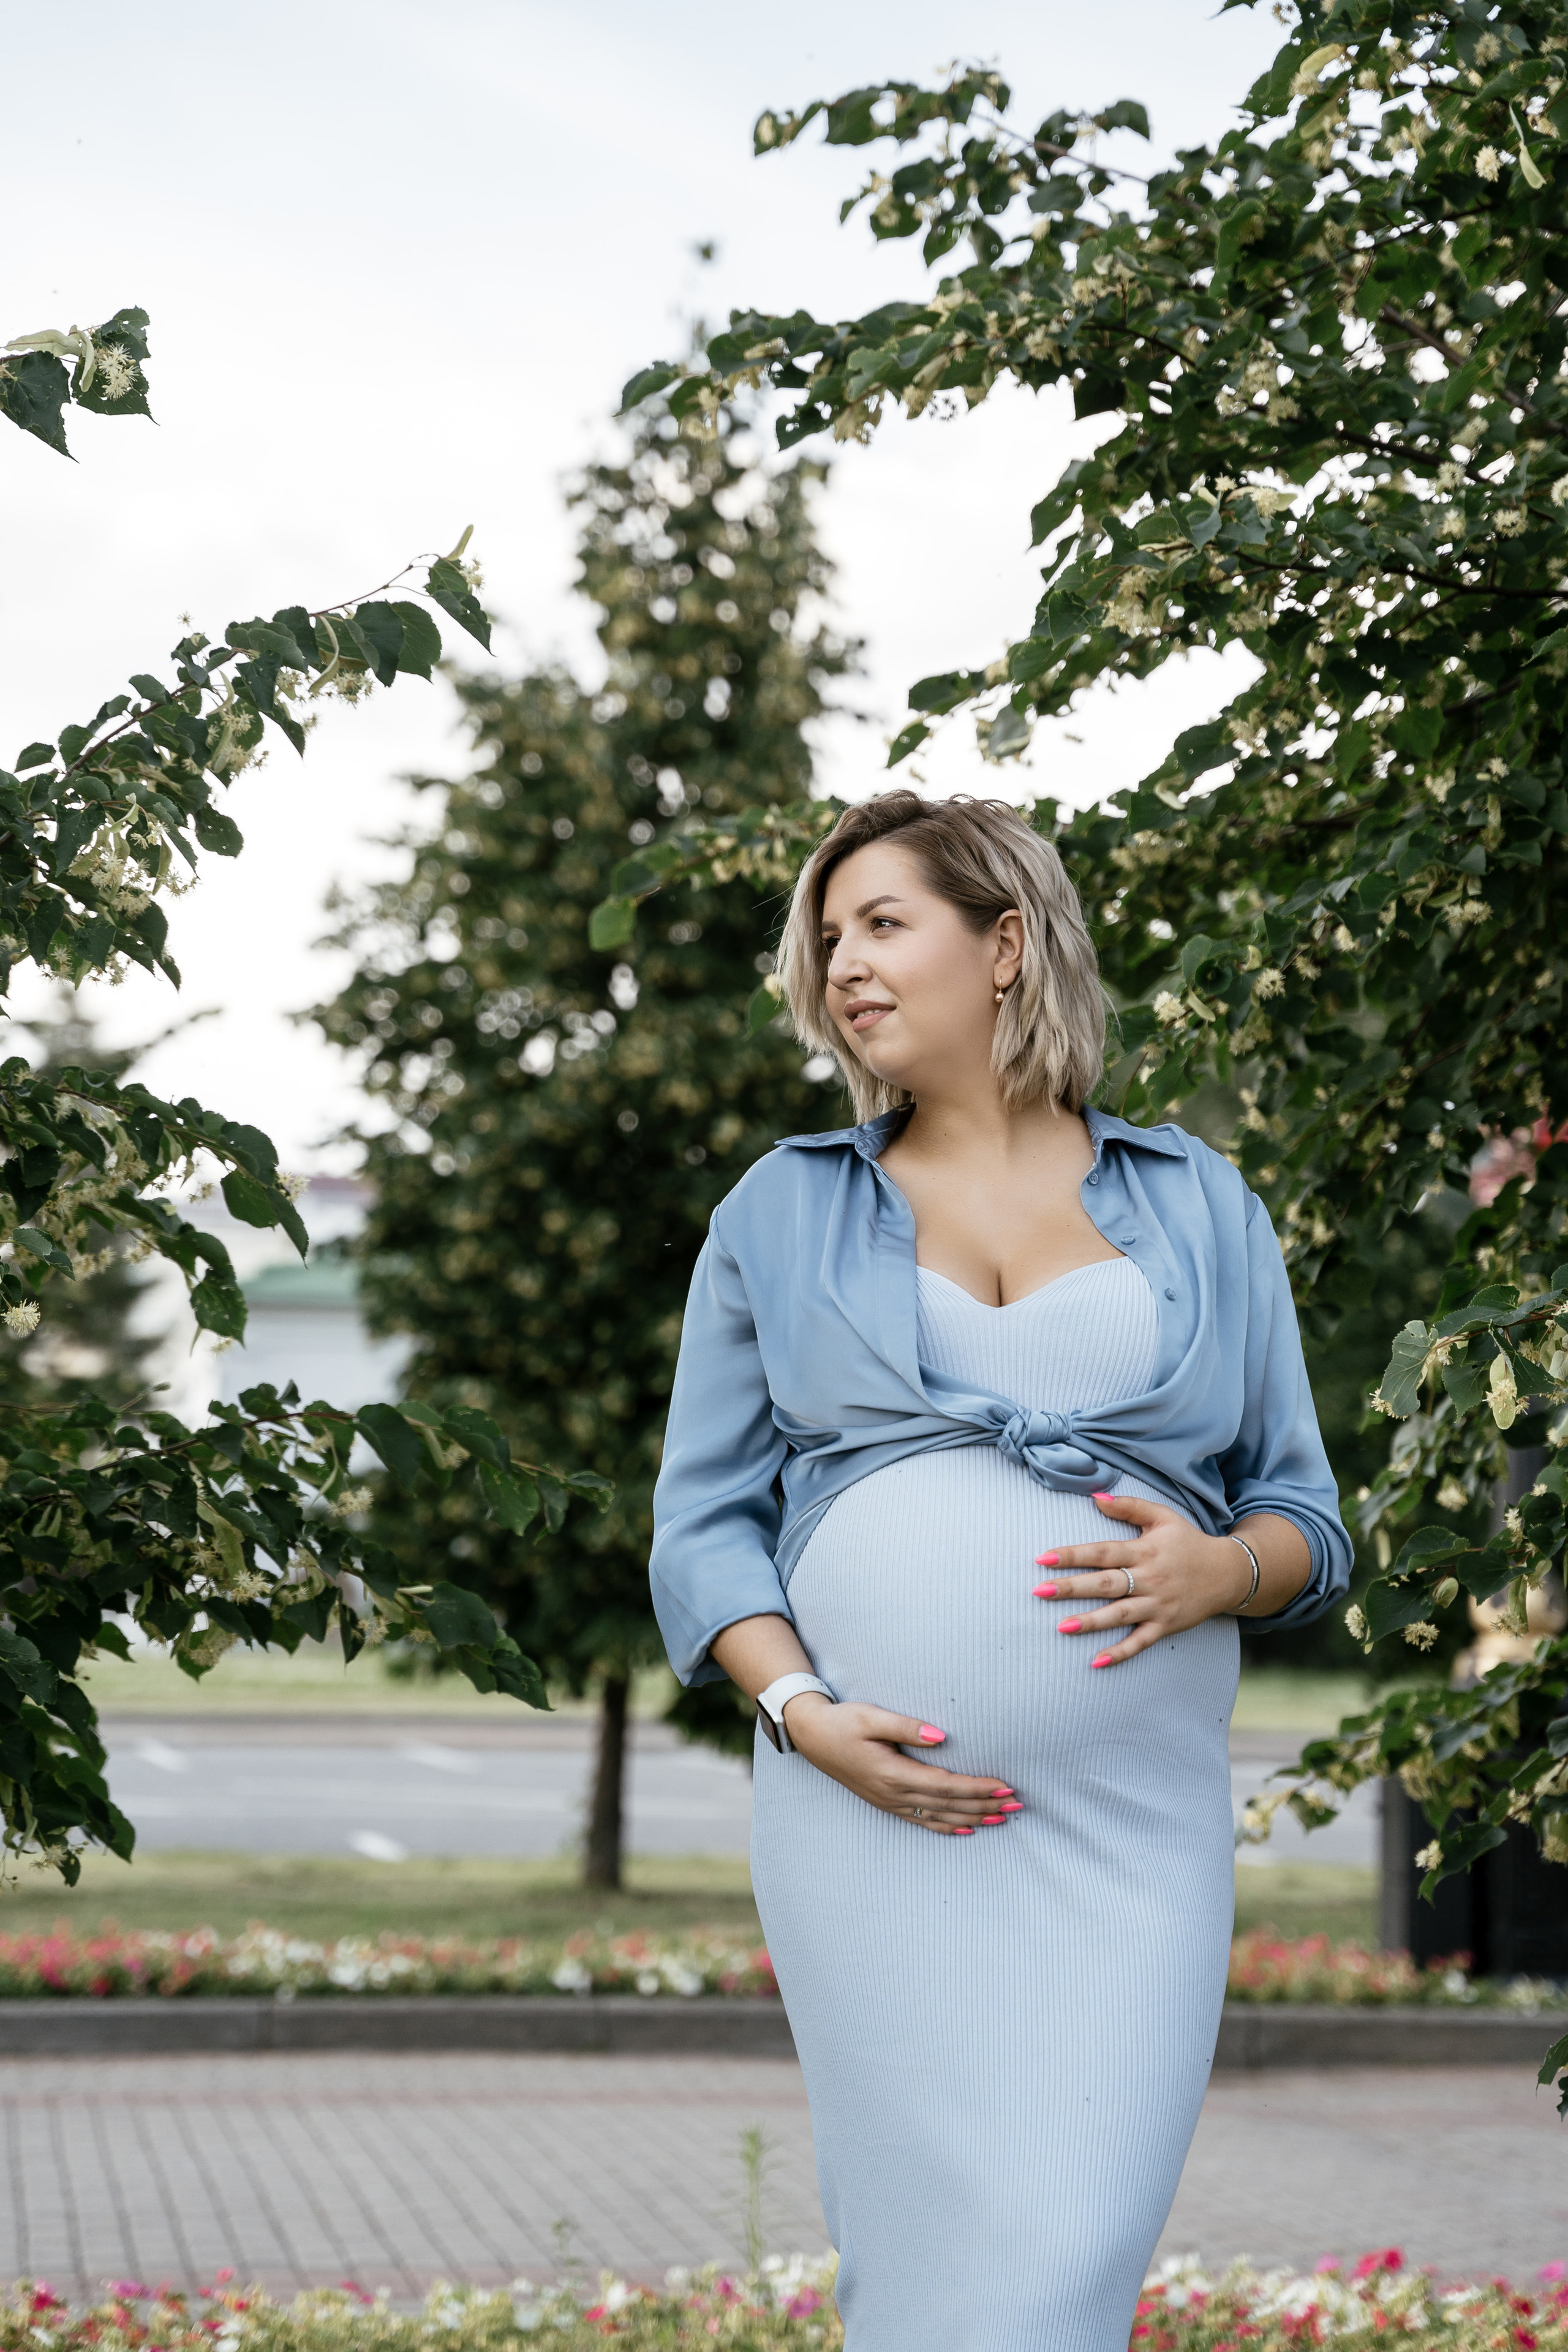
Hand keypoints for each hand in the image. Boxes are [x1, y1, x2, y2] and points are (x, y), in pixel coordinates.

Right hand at [780, 1694, 1019, 1835]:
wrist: (812, 1737)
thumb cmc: (843, 1722)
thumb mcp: (871, 1717)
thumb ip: (906, 1726)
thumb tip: (941, 1736)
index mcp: (893, 1773)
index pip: (946, 1785)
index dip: (977, 1788)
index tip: (1005, 1787)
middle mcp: (894, 1794)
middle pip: (948, 1805)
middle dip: (985, 1806)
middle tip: (1017, 1805)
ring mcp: (890, 1802)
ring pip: (939, 1816)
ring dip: (973, 1818)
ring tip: (1002, 1818)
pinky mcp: (887, 1802)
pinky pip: (923, 1820)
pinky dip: (947, 1826)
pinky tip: (966, 1828)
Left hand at [1031, 1490, 1256, 1667]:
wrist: (1228, 1573)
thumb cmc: (1188, 1542)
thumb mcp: (1163, 1517)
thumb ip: (1129, 1507)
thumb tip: (1095, 1498)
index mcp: (1145, 1551)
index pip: (1103, 1552)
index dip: (1072, 1554)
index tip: (1043, 1558)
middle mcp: (1150, 1579)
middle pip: (1106, 1584)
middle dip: (1072, 1588)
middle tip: (1039, 1591)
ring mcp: (1158, 1605)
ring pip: (1120, 1615)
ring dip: (1090, 1622)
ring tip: (1061, 1626)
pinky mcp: (1166, 1625)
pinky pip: (1141, 1641)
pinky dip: (1120, 1653)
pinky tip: (1095, 1661)